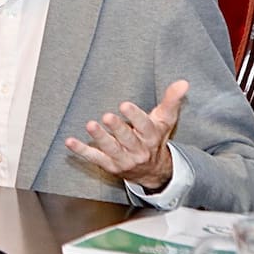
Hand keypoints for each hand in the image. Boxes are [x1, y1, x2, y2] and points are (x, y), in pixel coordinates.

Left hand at [65, 80, 188, 191]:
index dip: (135, 116)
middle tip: (107, 117)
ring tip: (90, 125)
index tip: (124, 105)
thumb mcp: (165, 120)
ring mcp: (124, 159)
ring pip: (111, 149)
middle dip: (118, 128)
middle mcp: (139, 150)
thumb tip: (183, 82)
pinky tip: (70, 141)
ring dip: (100, 137)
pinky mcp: (110, 165)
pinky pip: (95, 158)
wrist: (154, 171)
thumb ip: (171, 100)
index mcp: (151, 136)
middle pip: (128, 139)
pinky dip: (82, 150)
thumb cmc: (155, 139)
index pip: (145, 126)